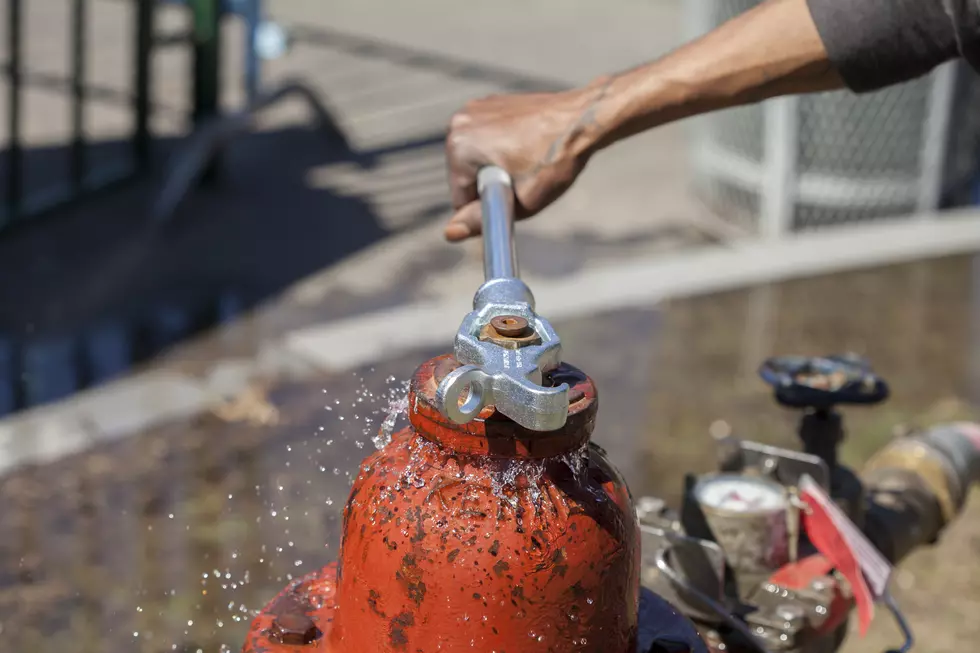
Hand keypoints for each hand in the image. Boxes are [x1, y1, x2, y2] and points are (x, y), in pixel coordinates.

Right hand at [443, 79, 612, 241]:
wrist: (582, 121)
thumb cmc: (555, 161)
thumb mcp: (520, 202)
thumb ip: (481, 220)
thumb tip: (450, 233)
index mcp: (459, 146)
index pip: (460, 199)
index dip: (488, 208)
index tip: (514, 198)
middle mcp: (459, 124)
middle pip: (464, 177)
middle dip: (489, 186)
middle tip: (523, 180)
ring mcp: (473, 110)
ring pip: (474, 159)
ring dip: (493, 167)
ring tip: (525, 163)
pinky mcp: (488, 104)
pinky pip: (484, 140)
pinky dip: (498, 148)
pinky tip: (524, 148)